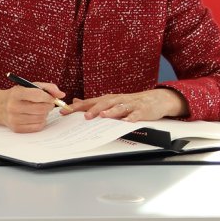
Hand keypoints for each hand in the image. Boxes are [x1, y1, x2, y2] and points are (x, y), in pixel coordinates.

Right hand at [0, 81, 64, 133]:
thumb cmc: (18, 95)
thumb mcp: (29, 86)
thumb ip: (47, 87)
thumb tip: (62, 95)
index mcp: (16, 93)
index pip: (38, 95)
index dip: (49, 97)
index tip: (51, 98)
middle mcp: (13, 107)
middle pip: (42, 109)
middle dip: (49, 106)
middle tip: (47, 104)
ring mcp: (14, 119)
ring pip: (41, 118)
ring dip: (45, 114)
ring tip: (40, 109)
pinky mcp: (17, 129)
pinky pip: (38, 126)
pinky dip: (41, 121)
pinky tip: (36, 116)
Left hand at [68, 88, 186, 121]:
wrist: (155, 99)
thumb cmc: (130, 102)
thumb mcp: (110, 101)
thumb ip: (93, 102)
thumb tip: (76, 101)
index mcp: (108, 99)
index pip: (89, 102)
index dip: (77, 107)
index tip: (64, 112)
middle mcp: (117, 100)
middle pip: (103, 103)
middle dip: (94, 109)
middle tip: (85, 116)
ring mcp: (130, 104)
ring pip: (119, 107)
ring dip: (111, 112)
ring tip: (103, 116)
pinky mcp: (142, 110)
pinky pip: (136, 114)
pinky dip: (131, 117)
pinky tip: (127, 121)